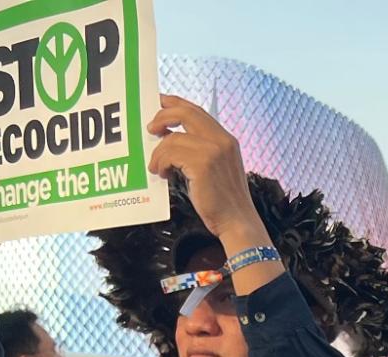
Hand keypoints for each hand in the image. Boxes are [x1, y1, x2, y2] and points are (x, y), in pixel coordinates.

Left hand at [146, 96, 258, 237]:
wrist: (237, 223)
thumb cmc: (224, 202)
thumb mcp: (217, 168)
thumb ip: (200, 150)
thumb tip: (169, 138)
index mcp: (226, 139)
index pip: (197, 111)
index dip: (175, 103)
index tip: (159, 102)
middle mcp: (222, 140)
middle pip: (184, 113)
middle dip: (162, 117)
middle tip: (150, 129)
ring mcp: (213, 151)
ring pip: (173, 137)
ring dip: (159, 152)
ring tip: (158, 167)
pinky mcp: (203, 164)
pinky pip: (170, 153)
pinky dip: (161, 163)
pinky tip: (163, 174)